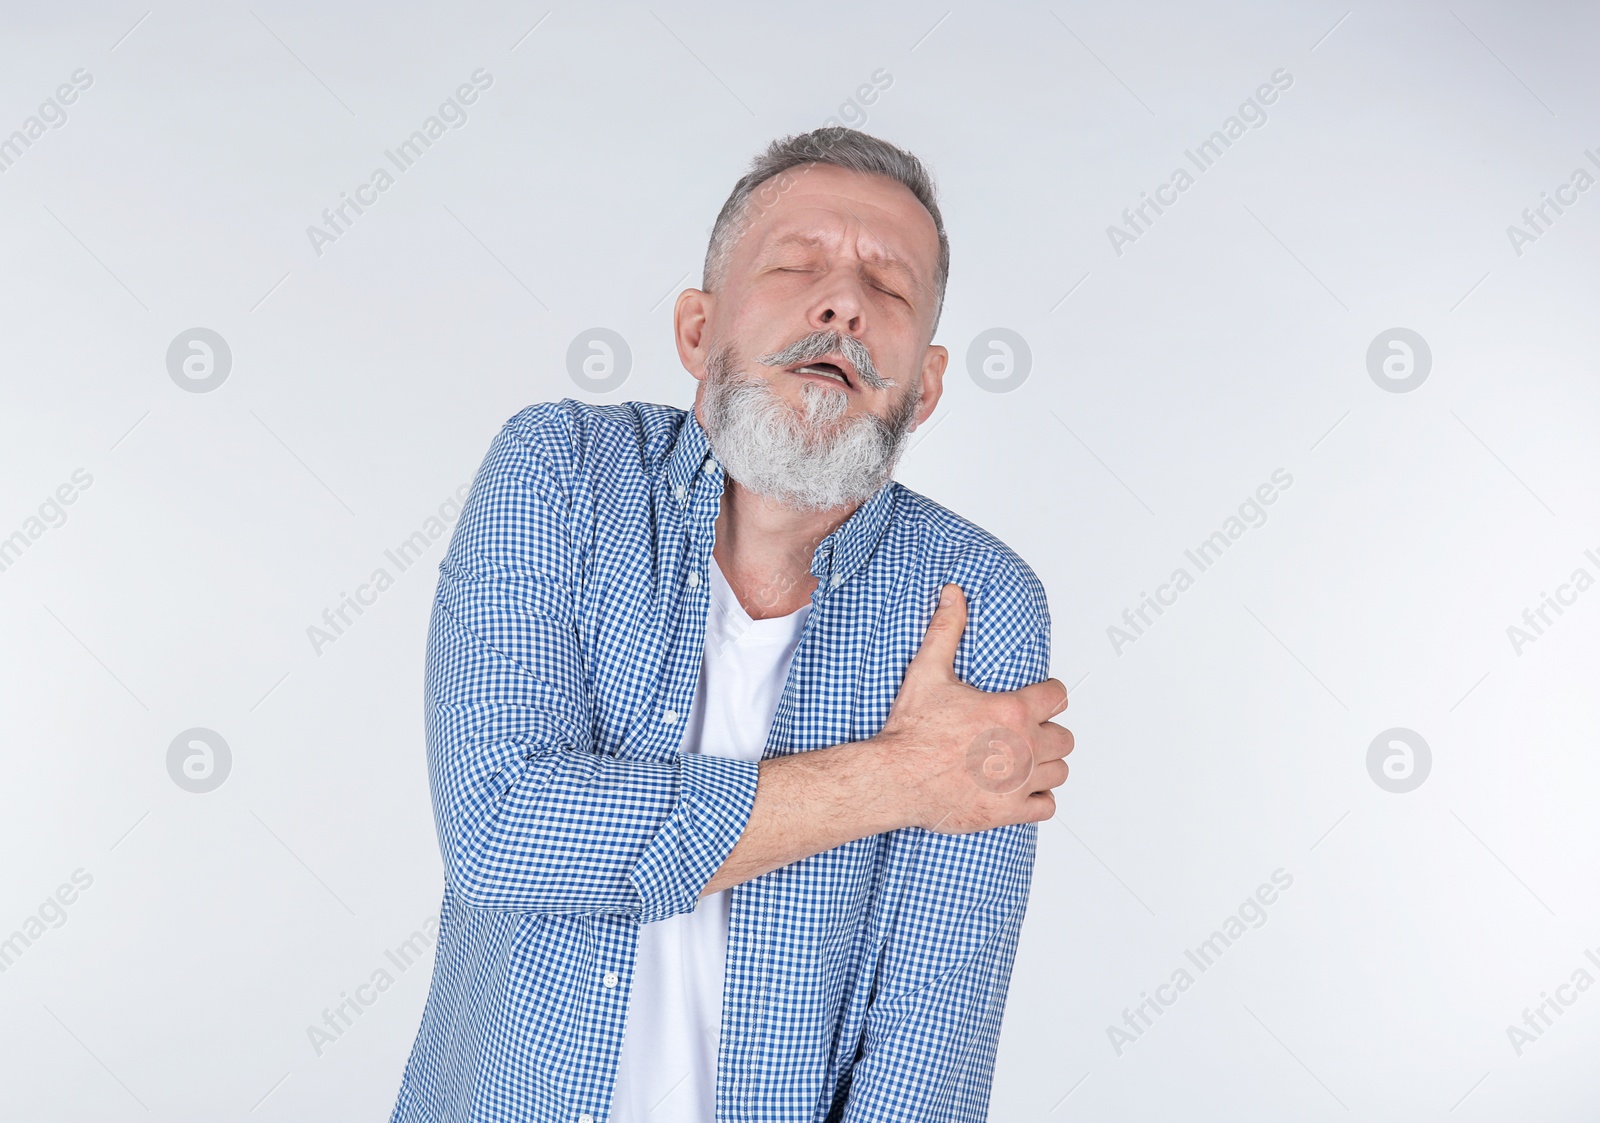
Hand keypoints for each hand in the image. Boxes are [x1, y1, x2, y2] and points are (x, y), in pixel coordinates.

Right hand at [874, 583, 1073, 833]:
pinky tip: (1021, 789)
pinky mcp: (1009, 811)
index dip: (1048, 694)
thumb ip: (947, 630)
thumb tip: (953, 595)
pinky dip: (1038, 798)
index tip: (1039, 698)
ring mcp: (1019, 782)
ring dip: (1046, 764)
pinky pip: (1046, 805)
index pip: (1058, 696)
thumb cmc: (912, 731)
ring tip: (1025, 760)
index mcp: (1012, 712)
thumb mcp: (928, 671)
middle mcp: (1024, 747)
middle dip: (1048, 732)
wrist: (895, 778)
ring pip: (1059, 771)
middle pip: (1064, 737)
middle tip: (1027, 732)